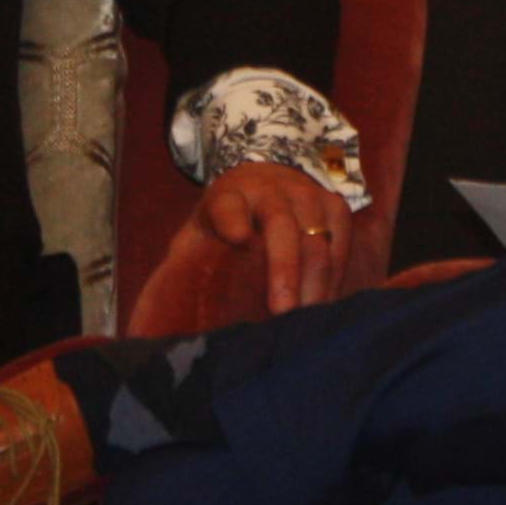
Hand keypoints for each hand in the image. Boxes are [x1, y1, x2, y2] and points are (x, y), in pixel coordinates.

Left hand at [194, 163, 352, 314]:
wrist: (265, 181)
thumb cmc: (226, 223)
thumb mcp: (201, 234)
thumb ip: (189, 263)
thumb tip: (166, 317)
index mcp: (229, 196)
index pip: (227, 206)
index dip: (232, 221)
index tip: (238, 240)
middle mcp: (271, 190)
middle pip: (282, 227)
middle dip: (284, 271)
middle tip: (282, 312)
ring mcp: (307, 194)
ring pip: (317, 242)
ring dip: (313, 285)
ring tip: (306, 323)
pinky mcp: (335, 205)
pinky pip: (340, 247)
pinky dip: (333, 280)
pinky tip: (321, 308)